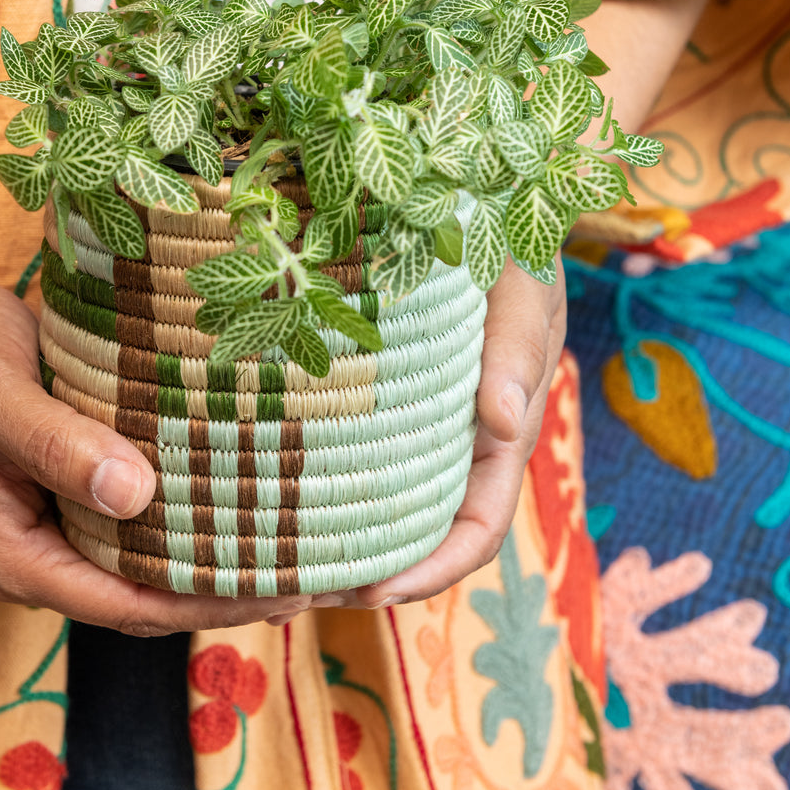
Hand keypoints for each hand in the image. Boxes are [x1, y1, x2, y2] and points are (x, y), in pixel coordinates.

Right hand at [0, 272, 310, 634]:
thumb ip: (56, 445)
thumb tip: (135, 493)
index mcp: (19, 559)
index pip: (130, 606)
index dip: (209, 604)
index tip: (284, 589)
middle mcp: (50, 559)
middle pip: (156, 597)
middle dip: (237, 593)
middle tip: (326, 577)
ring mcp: (71, 529)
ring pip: (163, 564)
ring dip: (232, 558)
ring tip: (317, 551)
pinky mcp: (92, 493)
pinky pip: (159, 522)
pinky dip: (210, 517)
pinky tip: (266, 502)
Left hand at [294, 256, 565, 616]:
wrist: (478, 196)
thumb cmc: (508, 236)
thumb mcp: (521, 282)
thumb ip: (516, 348)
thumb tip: (504, 424)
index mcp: (503, 427)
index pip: (477, 526)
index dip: (434, 569)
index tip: (374, 591)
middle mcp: (460, 434)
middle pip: (421, 530)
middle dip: (371, 572)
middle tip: (298, 593)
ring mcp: (419, 415)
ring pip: (382, 497)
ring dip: (339, 537)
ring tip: (274, 561)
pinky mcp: (379, 388)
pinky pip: (352, 447)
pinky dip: (322, 477)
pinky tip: (269, 481)